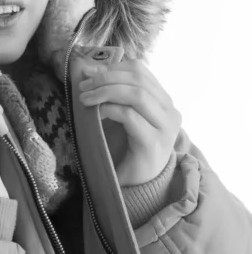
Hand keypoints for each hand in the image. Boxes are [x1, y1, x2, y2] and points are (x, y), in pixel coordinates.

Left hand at [79, 59, 181, 185]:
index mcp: (164, 101)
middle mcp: (170, 111)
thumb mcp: (120, 114)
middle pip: (138, 80)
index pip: (140, 71)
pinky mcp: (153, 142)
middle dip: (106, 78)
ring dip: (105, 91)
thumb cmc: (126, 148)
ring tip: (84, 98)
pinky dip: (109, 109)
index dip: (113, 67)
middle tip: (83, 86)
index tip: (89, 72)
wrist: (135, 186)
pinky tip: (95, 114)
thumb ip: (112, 93)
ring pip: (136, 95)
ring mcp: (165, 127)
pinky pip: (130, 116)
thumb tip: (90, 69)